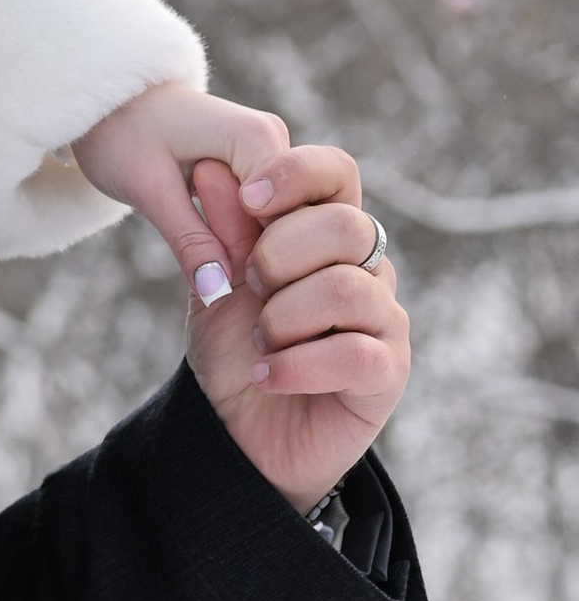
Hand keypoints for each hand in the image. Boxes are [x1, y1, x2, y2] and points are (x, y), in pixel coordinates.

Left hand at [72, 80, 291, 299]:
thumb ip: (188, 239)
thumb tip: (217, 293)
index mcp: (258, 136)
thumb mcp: (147, 189)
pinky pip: (268, 218)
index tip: (234, 280)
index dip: (266, 255)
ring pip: (282, 223)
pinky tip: (221, 259)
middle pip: (293, 220)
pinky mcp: (263, 173)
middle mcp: (277, 142)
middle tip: (217, 280)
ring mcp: (274, 157)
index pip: (290, 214)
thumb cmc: (120, 134)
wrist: (110, 103)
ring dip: (254, 252)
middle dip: (263, 256)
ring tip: (216, 271)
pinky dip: (247, 241)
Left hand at [182, 136, 410, 512]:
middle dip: (279, 255)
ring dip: (283, 318)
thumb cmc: (234, 351)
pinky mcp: (389, 372)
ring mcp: (384, 319)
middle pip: (346, 226)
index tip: (251, 198)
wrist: (236, 434)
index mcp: (325, 234)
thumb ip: (222, 230)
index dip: (297, 174)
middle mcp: (366, 268)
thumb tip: (211, 166)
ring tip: (259, 344)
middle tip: (247, 288)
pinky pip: (355, 352)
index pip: (338, 173)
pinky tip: (267, 376)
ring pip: (345, 289)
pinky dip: (296, 365)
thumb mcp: (216, 285)